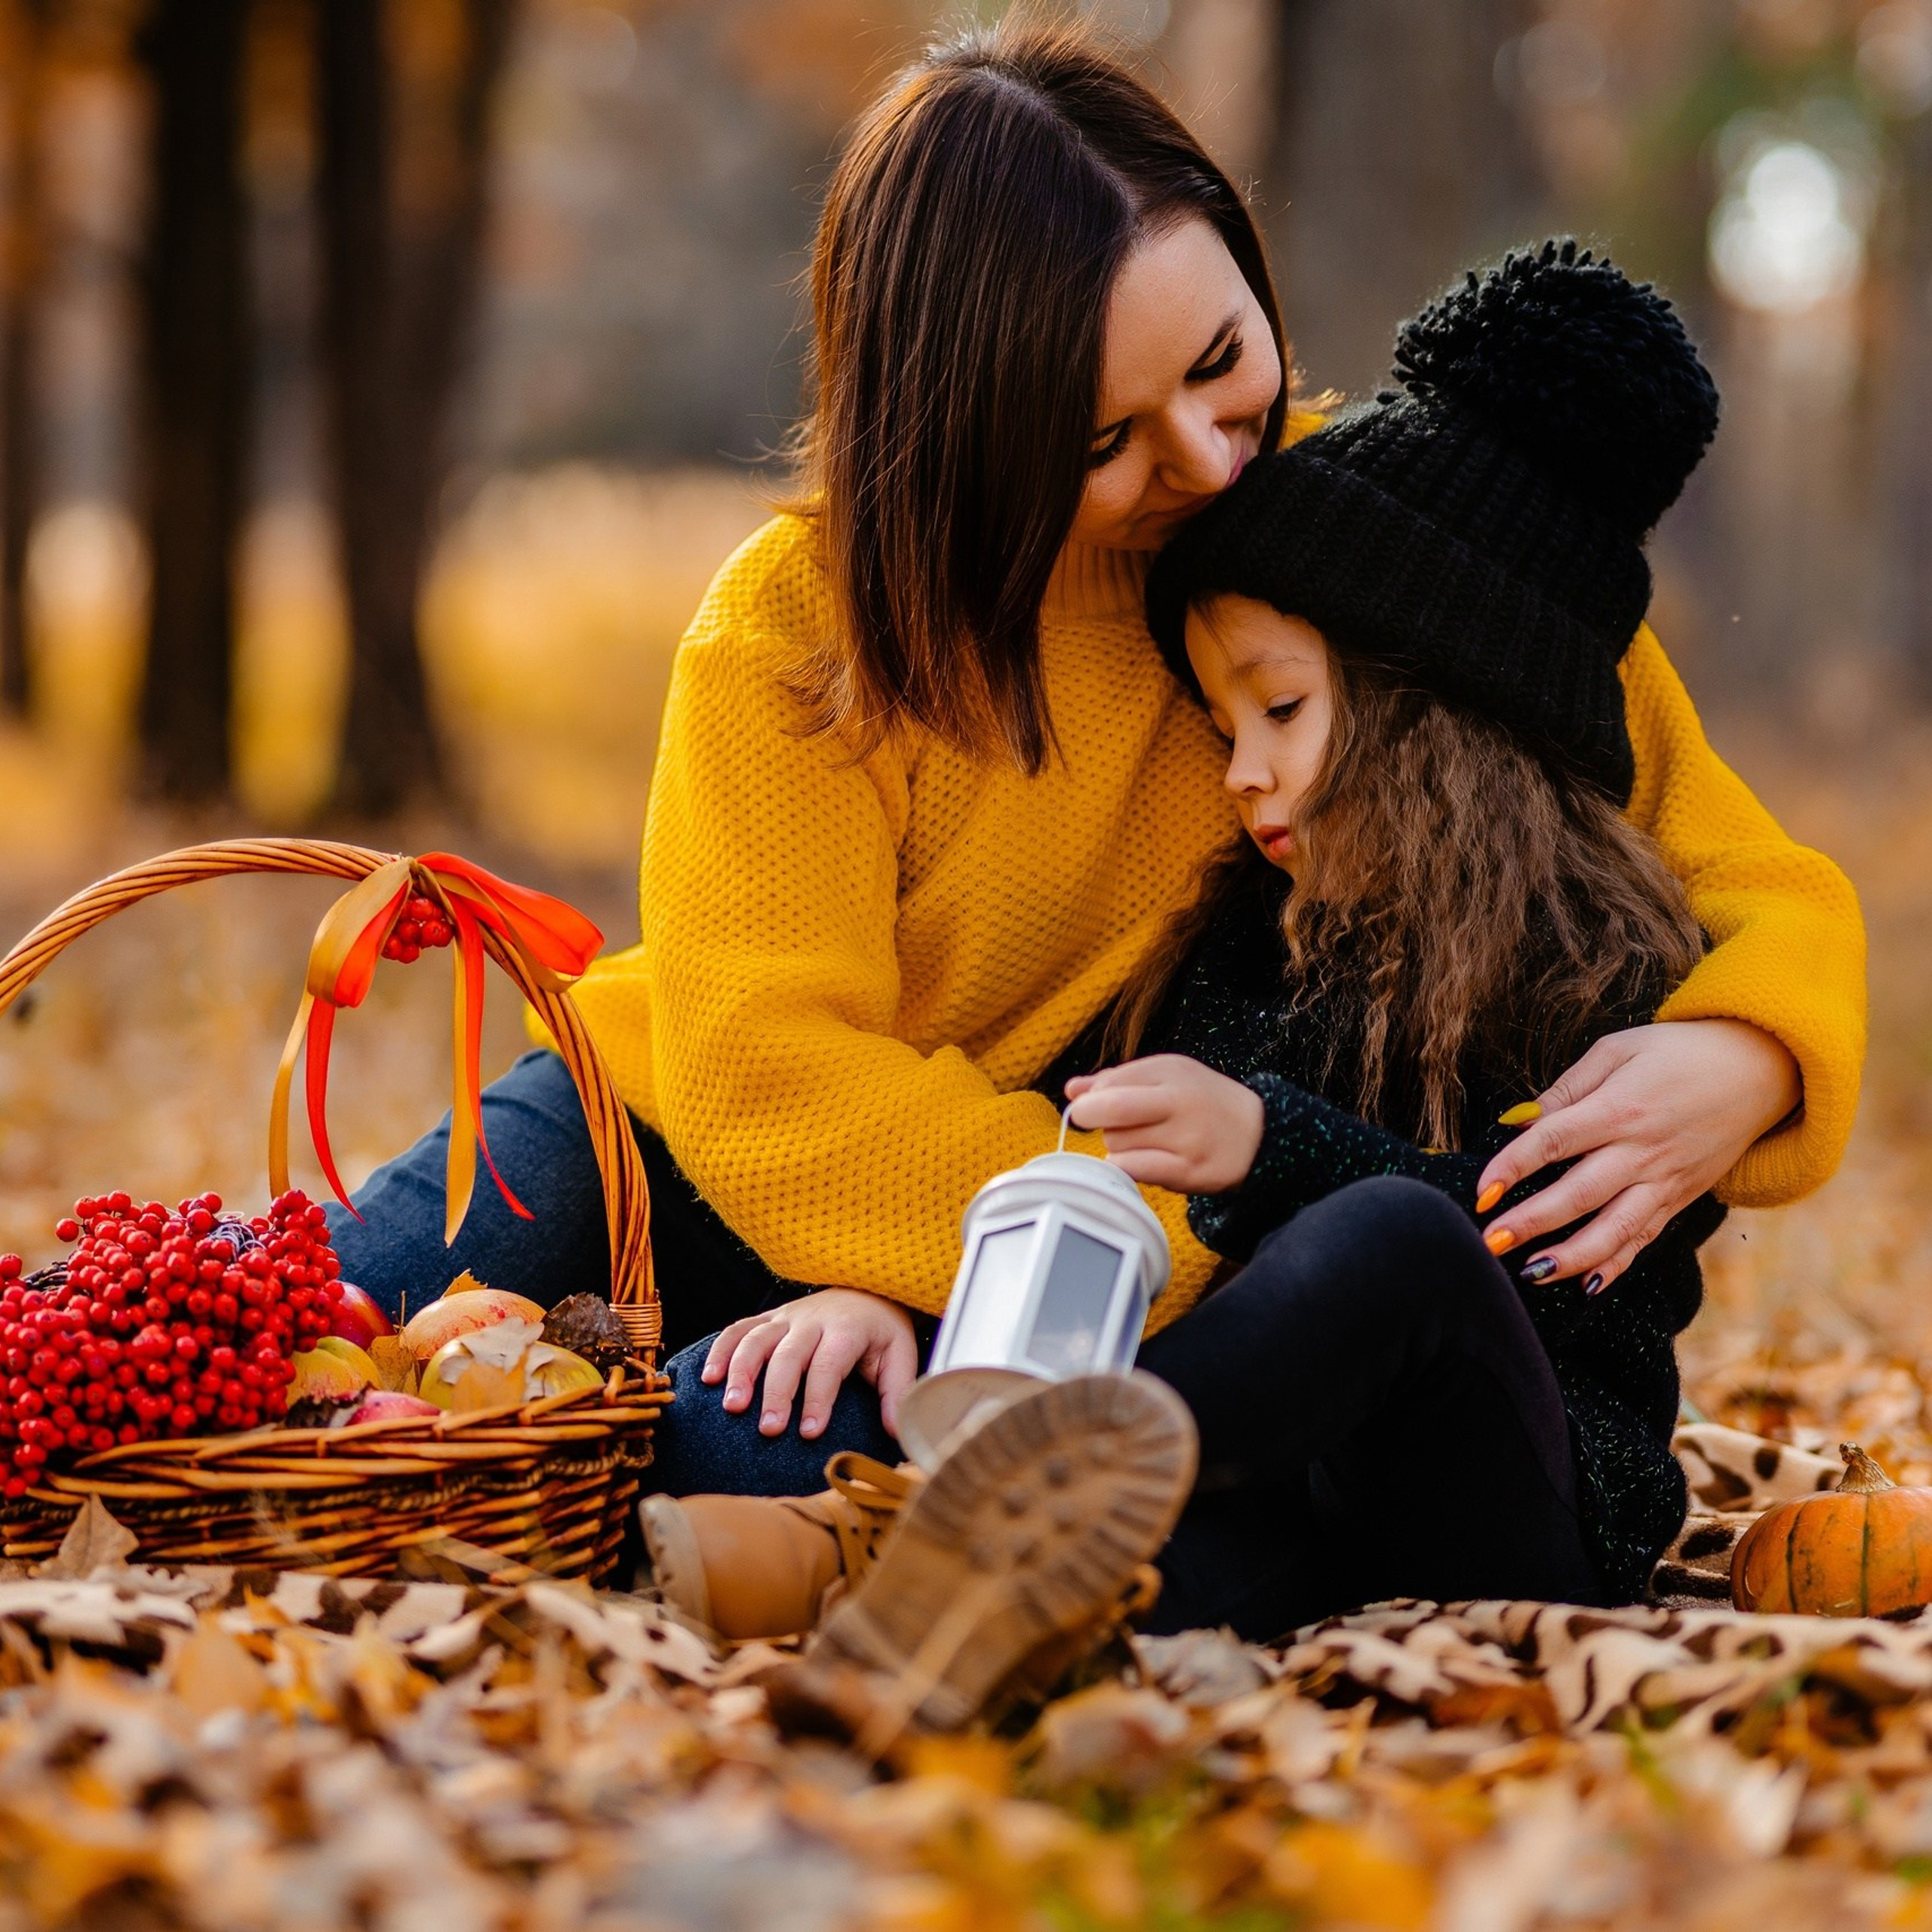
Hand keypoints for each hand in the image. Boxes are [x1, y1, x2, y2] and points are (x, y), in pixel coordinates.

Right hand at [701, 1289, 917, 1439]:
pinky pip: (739, 1329)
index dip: (819, 1397)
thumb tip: (897, 1433)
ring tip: (731, 1406)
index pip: (829, 1364)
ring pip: (757, 1339)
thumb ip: (897, 1391)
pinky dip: (721, 1350)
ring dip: (741, 1372)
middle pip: (789, 1355)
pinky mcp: (769, 1319)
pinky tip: (709, 1378)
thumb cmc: (881, 1330)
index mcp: (847, 1329)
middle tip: (769, 1429)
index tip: (810, 1432)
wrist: (866, 1290)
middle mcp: (812, 1320)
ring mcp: (786, 1317)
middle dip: (777, 1392)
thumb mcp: (900, 1354)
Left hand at [1063, 1054, 1264, 1192]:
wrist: (1259, 1135)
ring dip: (1118, 1145)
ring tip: (1142, 1142)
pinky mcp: (1188, 1171)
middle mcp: (1179, 1101)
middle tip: (1096, 1122)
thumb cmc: (1203, 1102)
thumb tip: (1072, 1089)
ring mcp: (1185, 1138)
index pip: (1110, 1081)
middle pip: (1109, 1109)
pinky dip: (1126, 1167)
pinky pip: (1133, 1170)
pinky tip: (1140, 1162)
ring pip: (1117, 1143)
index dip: (1093, 1095)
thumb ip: (1118, 1080)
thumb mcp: (1167, 1077)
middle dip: (1090, 1116)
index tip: (1098, 1104)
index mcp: (1171, 1072)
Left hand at [1476, 1019, 1800, 1292]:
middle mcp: (1642, 1151)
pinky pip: (1645, 1238)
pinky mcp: (1679, 1198)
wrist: (1757, 1067)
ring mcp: (1664, 1180)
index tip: (1481, 1190)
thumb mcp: (1618, 1051)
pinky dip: (1617, 1264)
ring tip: (1530, 1274)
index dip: (1513, 1166)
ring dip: (1571, 1256)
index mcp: (1620, 1108)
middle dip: (1532, 1222)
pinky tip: (1587, 1286)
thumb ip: (1566, 1088)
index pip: (1554, 1141)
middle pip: (1579, 1194)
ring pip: (1615, 1229)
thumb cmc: (1676, 1052)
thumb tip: (1516, 1119)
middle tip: (1490, 1242)